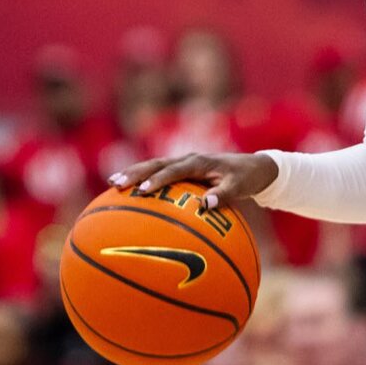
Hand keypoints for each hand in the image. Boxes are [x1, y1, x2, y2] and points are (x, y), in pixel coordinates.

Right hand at [110, 153, 277, 210]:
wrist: (252, 167)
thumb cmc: (245, 179)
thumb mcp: (239, 187)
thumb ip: (223, 195)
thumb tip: (205, 205)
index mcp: (199, 161)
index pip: (174, 169)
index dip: (158, 179)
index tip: (144, 190)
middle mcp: (187, 159)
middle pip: (156, 163)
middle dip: (135, 172)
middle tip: (116, 182)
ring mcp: (182, 163)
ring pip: (153, 165)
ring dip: (134, 172)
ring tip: (113, 183)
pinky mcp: (181, 170)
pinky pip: (158, 172)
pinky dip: (143, 178)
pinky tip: (128, 191)